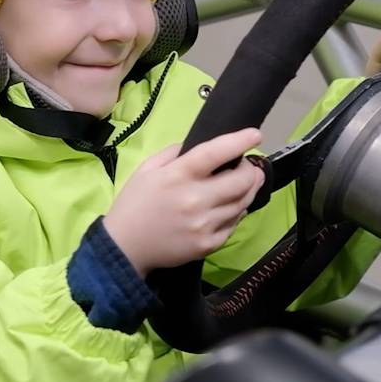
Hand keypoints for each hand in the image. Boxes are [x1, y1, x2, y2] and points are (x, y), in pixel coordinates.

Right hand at [103, 128, 264, 277]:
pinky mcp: (208, 244)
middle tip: (249, 166)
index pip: (216, 153)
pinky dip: (238, 212)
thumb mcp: (147, 169)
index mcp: (178, 176)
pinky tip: (232, 207)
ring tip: (246, 183)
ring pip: (242, 203)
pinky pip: (234, 224)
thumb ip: (174, 152)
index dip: (239, 141)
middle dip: (250, 170)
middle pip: (240, 181)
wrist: (125, 247)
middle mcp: (195, 199)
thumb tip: (201, 145)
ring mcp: (204, 224)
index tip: (255, 135)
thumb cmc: (134, 204)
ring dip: (248, 190)